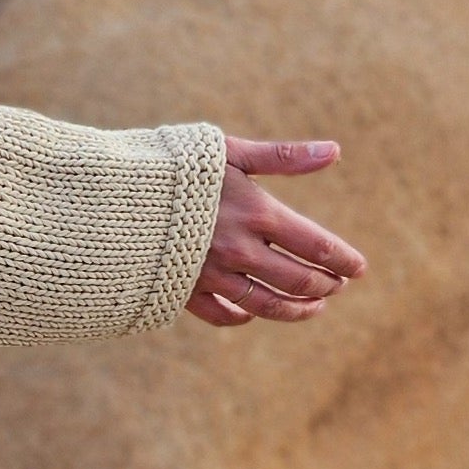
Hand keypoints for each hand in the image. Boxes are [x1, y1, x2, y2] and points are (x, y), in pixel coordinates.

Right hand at [186, 139, 366, 329]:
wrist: (109, 201)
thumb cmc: (173, 168)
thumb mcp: (229, 152)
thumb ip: (283, 156)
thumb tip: (334, 151)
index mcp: (257, 214)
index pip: (317, 246)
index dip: (343, 260)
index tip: (359, 269)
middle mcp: (239, 251)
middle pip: (297, 279)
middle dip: (324, 285)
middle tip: (337, 285)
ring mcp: (211, 276)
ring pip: (267, 305)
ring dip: (296, 309)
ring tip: (314, 307)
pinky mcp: (183, 291)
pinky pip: (222, 315)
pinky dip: (243, 316)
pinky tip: (254, 312)